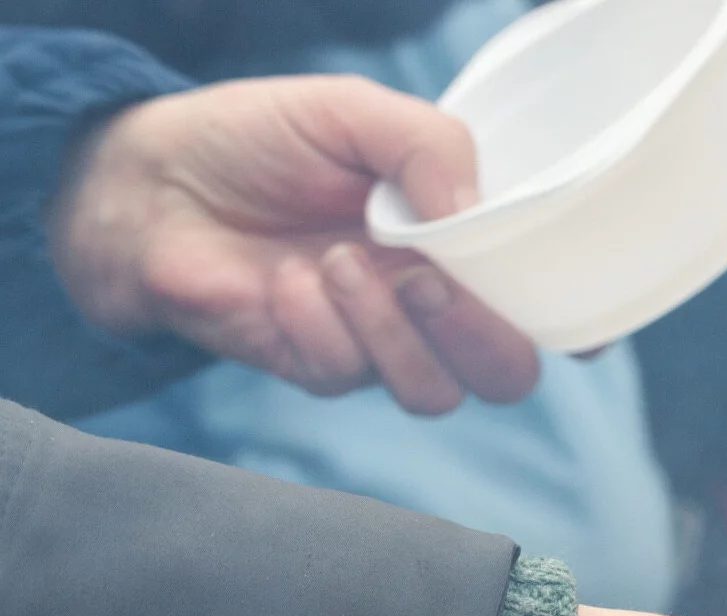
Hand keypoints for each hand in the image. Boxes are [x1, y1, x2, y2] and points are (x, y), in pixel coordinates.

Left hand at [48, 75, 540, 414]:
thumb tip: (474, 214)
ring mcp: (380, 345)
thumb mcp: (355, 112)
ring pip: (435, 391)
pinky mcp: (320, 370)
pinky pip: (348, 375)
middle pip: (506, 374)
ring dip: (389, 330)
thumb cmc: (259, 140)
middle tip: (423, 281)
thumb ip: (431, 147)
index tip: (572, 330)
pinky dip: (316, 323)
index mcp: (461, 245)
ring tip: (334, 261)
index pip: (543, 308)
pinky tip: (283, 279)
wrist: (152, 183)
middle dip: (479, 336)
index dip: (572, 329)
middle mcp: (433, 304)